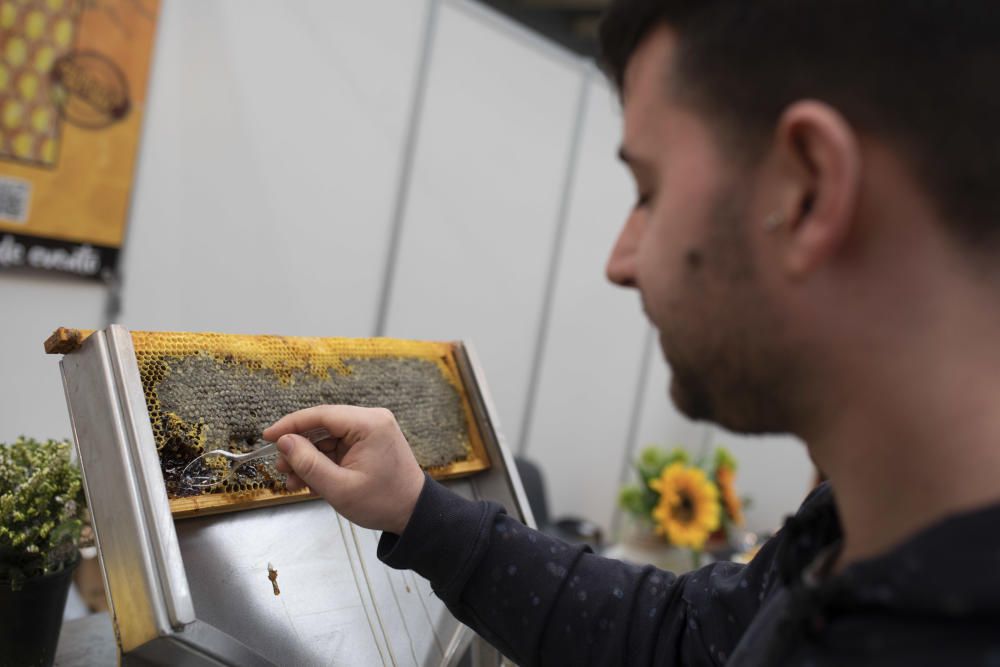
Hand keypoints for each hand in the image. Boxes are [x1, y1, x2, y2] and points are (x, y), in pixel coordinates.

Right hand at [263, 405, 424, 534]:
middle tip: (281, 467)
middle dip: (299, 446)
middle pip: (323, 425)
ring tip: (294, 480)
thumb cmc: (382, 502)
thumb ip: (308, 463)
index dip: (291, 424)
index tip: (268, 436)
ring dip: (309, 458)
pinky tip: (309, 480)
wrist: (413, 514)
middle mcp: (371, 420)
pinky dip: (322, 462)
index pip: (321, 414)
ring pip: (327, 437)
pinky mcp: (369, 442)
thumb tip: (284, 442)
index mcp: (369, 424)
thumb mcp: (339, 487)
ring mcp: (371, 431)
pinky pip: (338, 446)